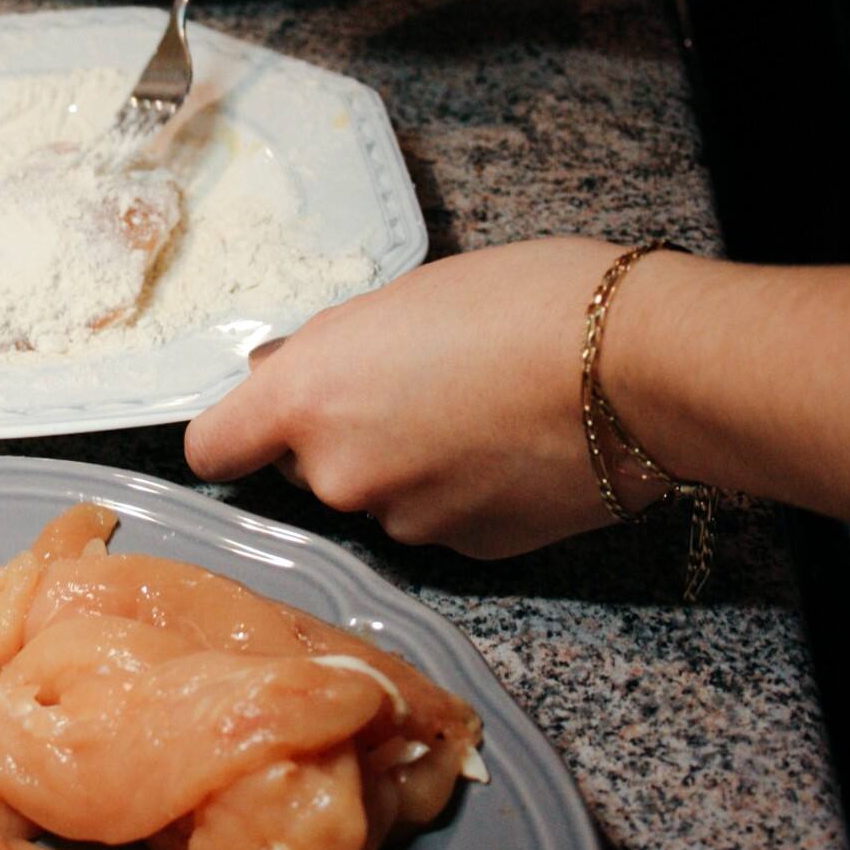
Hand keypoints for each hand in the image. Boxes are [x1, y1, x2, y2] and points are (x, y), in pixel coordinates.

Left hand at [185, 240, 655, 556]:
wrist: (635, 367)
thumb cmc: (522, 300)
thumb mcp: (400, 297)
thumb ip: (331, 350)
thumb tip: (289, 372)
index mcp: (307, 400)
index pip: (213, 449)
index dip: (237, 431)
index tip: (262, 416)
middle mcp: (339, 475)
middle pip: (304, 469)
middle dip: (337, 436)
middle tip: (407, 382)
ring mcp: (406, 523)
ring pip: (377, 495)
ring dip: (404, 465)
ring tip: (476, 408)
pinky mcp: (469, 552)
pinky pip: (438, 519)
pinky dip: (459, 492)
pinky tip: (509, 447)